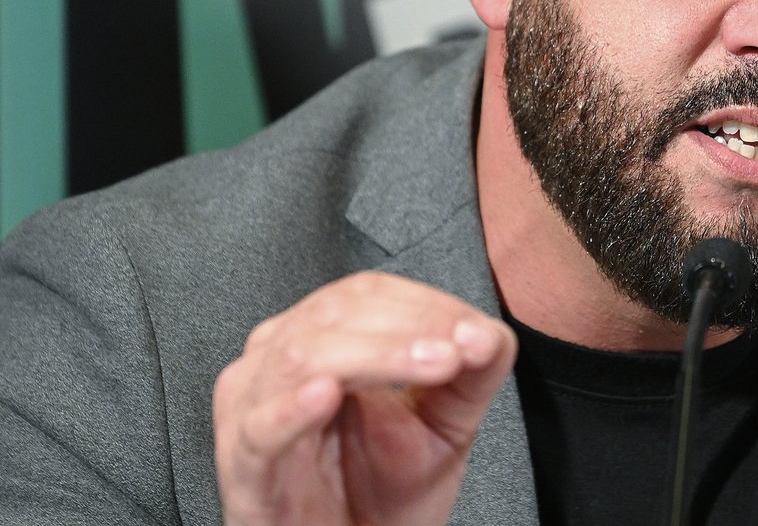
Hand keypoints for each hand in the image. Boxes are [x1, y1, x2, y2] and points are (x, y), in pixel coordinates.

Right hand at [213, 271, 516, 525]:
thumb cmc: (383, 487)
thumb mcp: (444, 422)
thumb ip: (473, 373)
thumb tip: (490, 333)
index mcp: (322, 334)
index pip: (368, 294)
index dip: (424, 305)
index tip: (477, 333)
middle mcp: (277, 357)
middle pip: (336, 314)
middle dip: (408, 327)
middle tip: (461, 349)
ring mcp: (251, 408)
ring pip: (303, 356)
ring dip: (376, 356)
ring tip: (432, 364)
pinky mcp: (243, 466)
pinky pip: (259, 427)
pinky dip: (292, 408)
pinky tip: (326, 396)